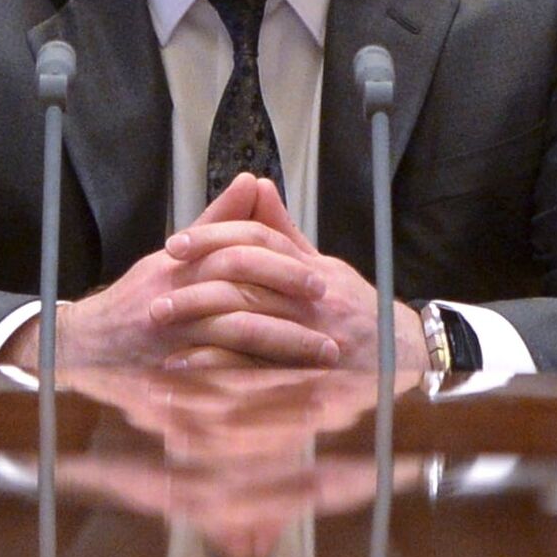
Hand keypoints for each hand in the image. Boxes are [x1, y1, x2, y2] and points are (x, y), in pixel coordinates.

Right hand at [3, 175, 341, 370]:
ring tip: (322, 351)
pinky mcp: (170, 367)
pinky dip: (258, 375)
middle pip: (240, 284)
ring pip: (235, 328)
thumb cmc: (140, 298)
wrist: (87, 346)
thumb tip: (252, 181)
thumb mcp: (175, 255)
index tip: (319, 274)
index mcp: (181, 260)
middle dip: (289, 295)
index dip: (280, 259)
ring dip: (285, 340)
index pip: (236, 248)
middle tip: (328, 306)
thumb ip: (217, 221)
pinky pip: (220, 370)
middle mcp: (176, 290)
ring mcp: (172, 331)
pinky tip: (289, 382)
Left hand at [149, 176, 429, 374]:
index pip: (256, 240)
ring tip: (163, 321)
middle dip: (196, 282)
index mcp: (309, 267)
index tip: (174, 244)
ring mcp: (308, 336)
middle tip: (157, 289)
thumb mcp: (323, 264)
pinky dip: (216, 364)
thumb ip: (284, 230)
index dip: (214, 237)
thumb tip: (257, 185)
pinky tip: (186, 363)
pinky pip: (253, 367)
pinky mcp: (303, 371)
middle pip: (245, 280)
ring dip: (199, 322)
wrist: (400, 357)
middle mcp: (309, 298)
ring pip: (247, 321)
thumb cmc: (355, 307)